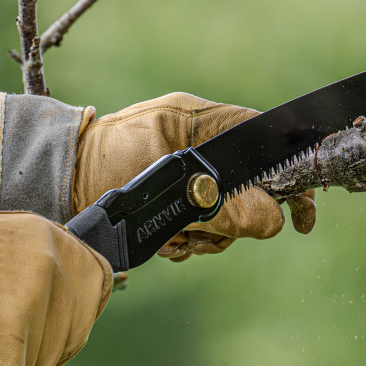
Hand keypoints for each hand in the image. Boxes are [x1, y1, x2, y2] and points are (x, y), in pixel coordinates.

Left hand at [73, 93, 316, 260]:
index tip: (303, 213)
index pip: (268, 142)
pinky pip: (203, 229)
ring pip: (229, 217)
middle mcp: (204, 149)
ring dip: (207, 235)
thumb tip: (274, 222)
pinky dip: (189, 241)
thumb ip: (223, 204)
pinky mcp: (177, 203)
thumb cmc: (106, 165)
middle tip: (205, 231)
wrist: (62, 183)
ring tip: (177, 237)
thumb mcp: (168, 184)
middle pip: (254, 191)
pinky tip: (167, 241)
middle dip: (233, 220)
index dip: (292, 177)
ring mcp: (191, 177)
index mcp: (207, 123)